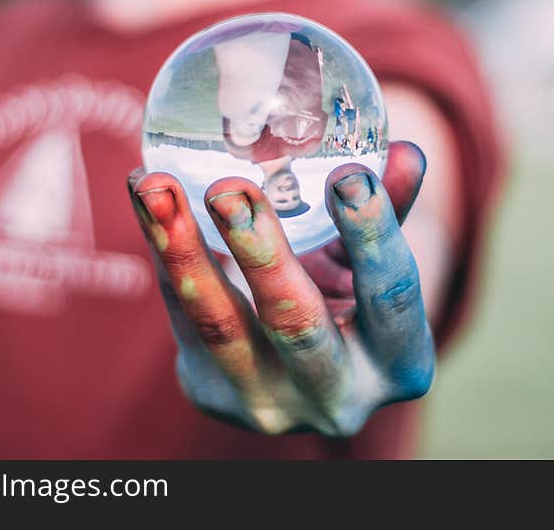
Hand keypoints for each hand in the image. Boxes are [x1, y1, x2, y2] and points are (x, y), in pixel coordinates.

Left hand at [127, 142, 432, 435]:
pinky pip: (180, 313)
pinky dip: (162, 250)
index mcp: (397, 363)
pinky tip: (145, 194)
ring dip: (182, 249)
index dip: (372, 235)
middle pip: (294, 322)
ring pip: (217, 325)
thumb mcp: (376, 261)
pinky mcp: (209, 391)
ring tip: (155, 184)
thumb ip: (391, 209)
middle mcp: (334, 397)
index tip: (347, 173)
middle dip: (260, 253)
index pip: (390, 297)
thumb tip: (408, 151)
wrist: (300, 376)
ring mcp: (265, 402)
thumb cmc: (352, 302)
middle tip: (228, 189)